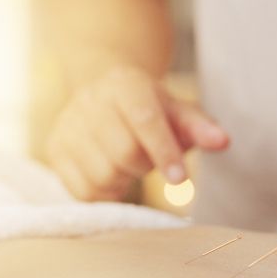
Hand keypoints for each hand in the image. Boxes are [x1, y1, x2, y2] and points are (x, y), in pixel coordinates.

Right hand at [45, 65, 228, 200]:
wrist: (101, 92)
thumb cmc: (149, 108)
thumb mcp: (177, 110)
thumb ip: (199, 127)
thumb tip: (222, 141)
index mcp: (125, 84)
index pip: (145, 120)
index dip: (164, 152)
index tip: (180, 180)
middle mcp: (90, 100)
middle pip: (123, 154)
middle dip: (144, 166)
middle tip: (148, 160)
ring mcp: (67, 125)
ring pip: (102, 176)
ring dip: (124, 181)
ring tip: (127, 165)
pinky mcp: (54, 149)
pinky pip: (83, 191)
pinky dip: (104, 193)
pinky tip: (110, 175)